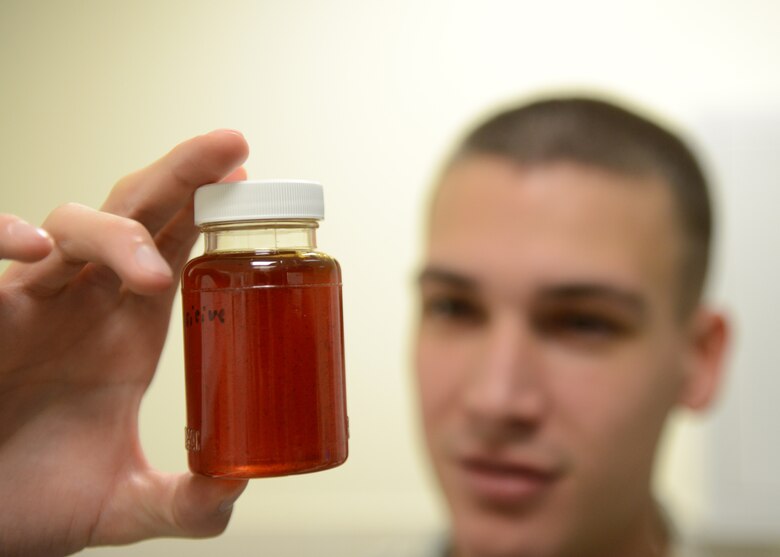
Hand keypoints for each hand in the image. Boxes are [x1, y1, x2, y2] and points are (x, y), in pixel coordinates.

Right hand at [0, 130, 249, 556]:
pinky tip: (27, 247)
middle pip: (137, 214)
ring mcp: (29, 304)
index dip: (208, 205)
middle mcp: (83, 303)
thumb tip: (233, 494)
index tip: (247, 174)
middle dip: (182, 175)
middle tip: (229, 148)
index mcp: (126, 328)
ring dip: (114, 231)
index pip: (174, 245)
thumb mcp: (122, 505)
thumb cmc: (30, 498)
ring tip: (150, 273)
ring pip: (71, 227)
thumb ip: (184, 502)